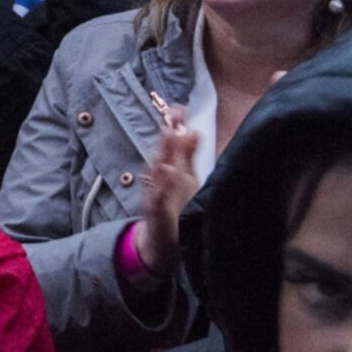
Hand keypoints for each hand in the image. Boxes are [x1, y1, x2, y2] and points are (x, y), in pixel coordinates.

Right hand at [133, 92, 200, 277]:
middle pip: (162, 154)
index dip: (174, 126)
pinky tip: (167, 172)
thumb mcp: (183, 178)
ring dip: (162, 154)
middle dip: (167, 135)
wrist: (159, 243)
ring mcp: (157, 196)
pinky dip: (160, 186)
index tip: (180, 107)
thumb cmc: (174, 207)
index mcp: (170, 170)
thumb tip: (194, 129)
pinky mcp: (157, 214)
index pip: (171, 145)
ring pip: (158, 174)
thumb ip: (187, 155)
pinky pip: (157, 198)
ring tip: (169, 136)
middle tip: (173, 115)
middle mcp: (160, 180)